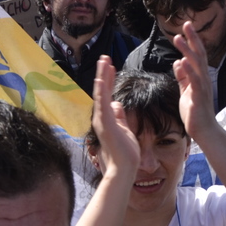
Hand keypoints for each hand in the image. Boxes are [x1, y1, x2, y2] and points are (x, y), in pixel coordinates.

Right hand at [90, 56, 139, 181]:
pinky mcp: (105, 124)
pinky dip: (101, 90)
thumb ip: (119, 116)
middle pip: (102, 91)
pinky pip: (102, 103)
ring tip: (104, 60)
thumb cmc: (125, 152)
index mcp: (106, 118)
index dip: (108, 79)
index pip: (107, 94)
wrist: (124, 169)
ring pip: (100, 93)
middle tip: (104, 57)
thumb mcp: (124, 129)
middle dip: (103, 73)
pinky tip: (101, 77)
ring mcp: (101, 120)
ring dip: (102, 76)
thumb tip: (117, 104)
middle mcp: (101, 117)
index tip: (110, 66)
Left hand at [172, 21, 219, 141]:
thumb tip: (178, 62)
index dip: (191, 41)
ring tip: (178, 38)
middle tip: (186, 24)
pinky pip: (194, 80)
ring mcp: (202, 86)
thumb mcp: (186, 91)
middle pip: (199, 54)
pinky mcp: (199, 96)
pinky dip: (189, 70)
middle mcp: (203, 78)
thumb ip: (183, 77)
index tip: (186, 27)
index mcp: (199, 77)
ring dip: (187, 50)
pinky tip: (182, 61)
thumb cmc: (195, 112)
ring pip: (196, 64)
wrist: (203, 130)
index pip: (196, 55)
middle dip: (192, 39)